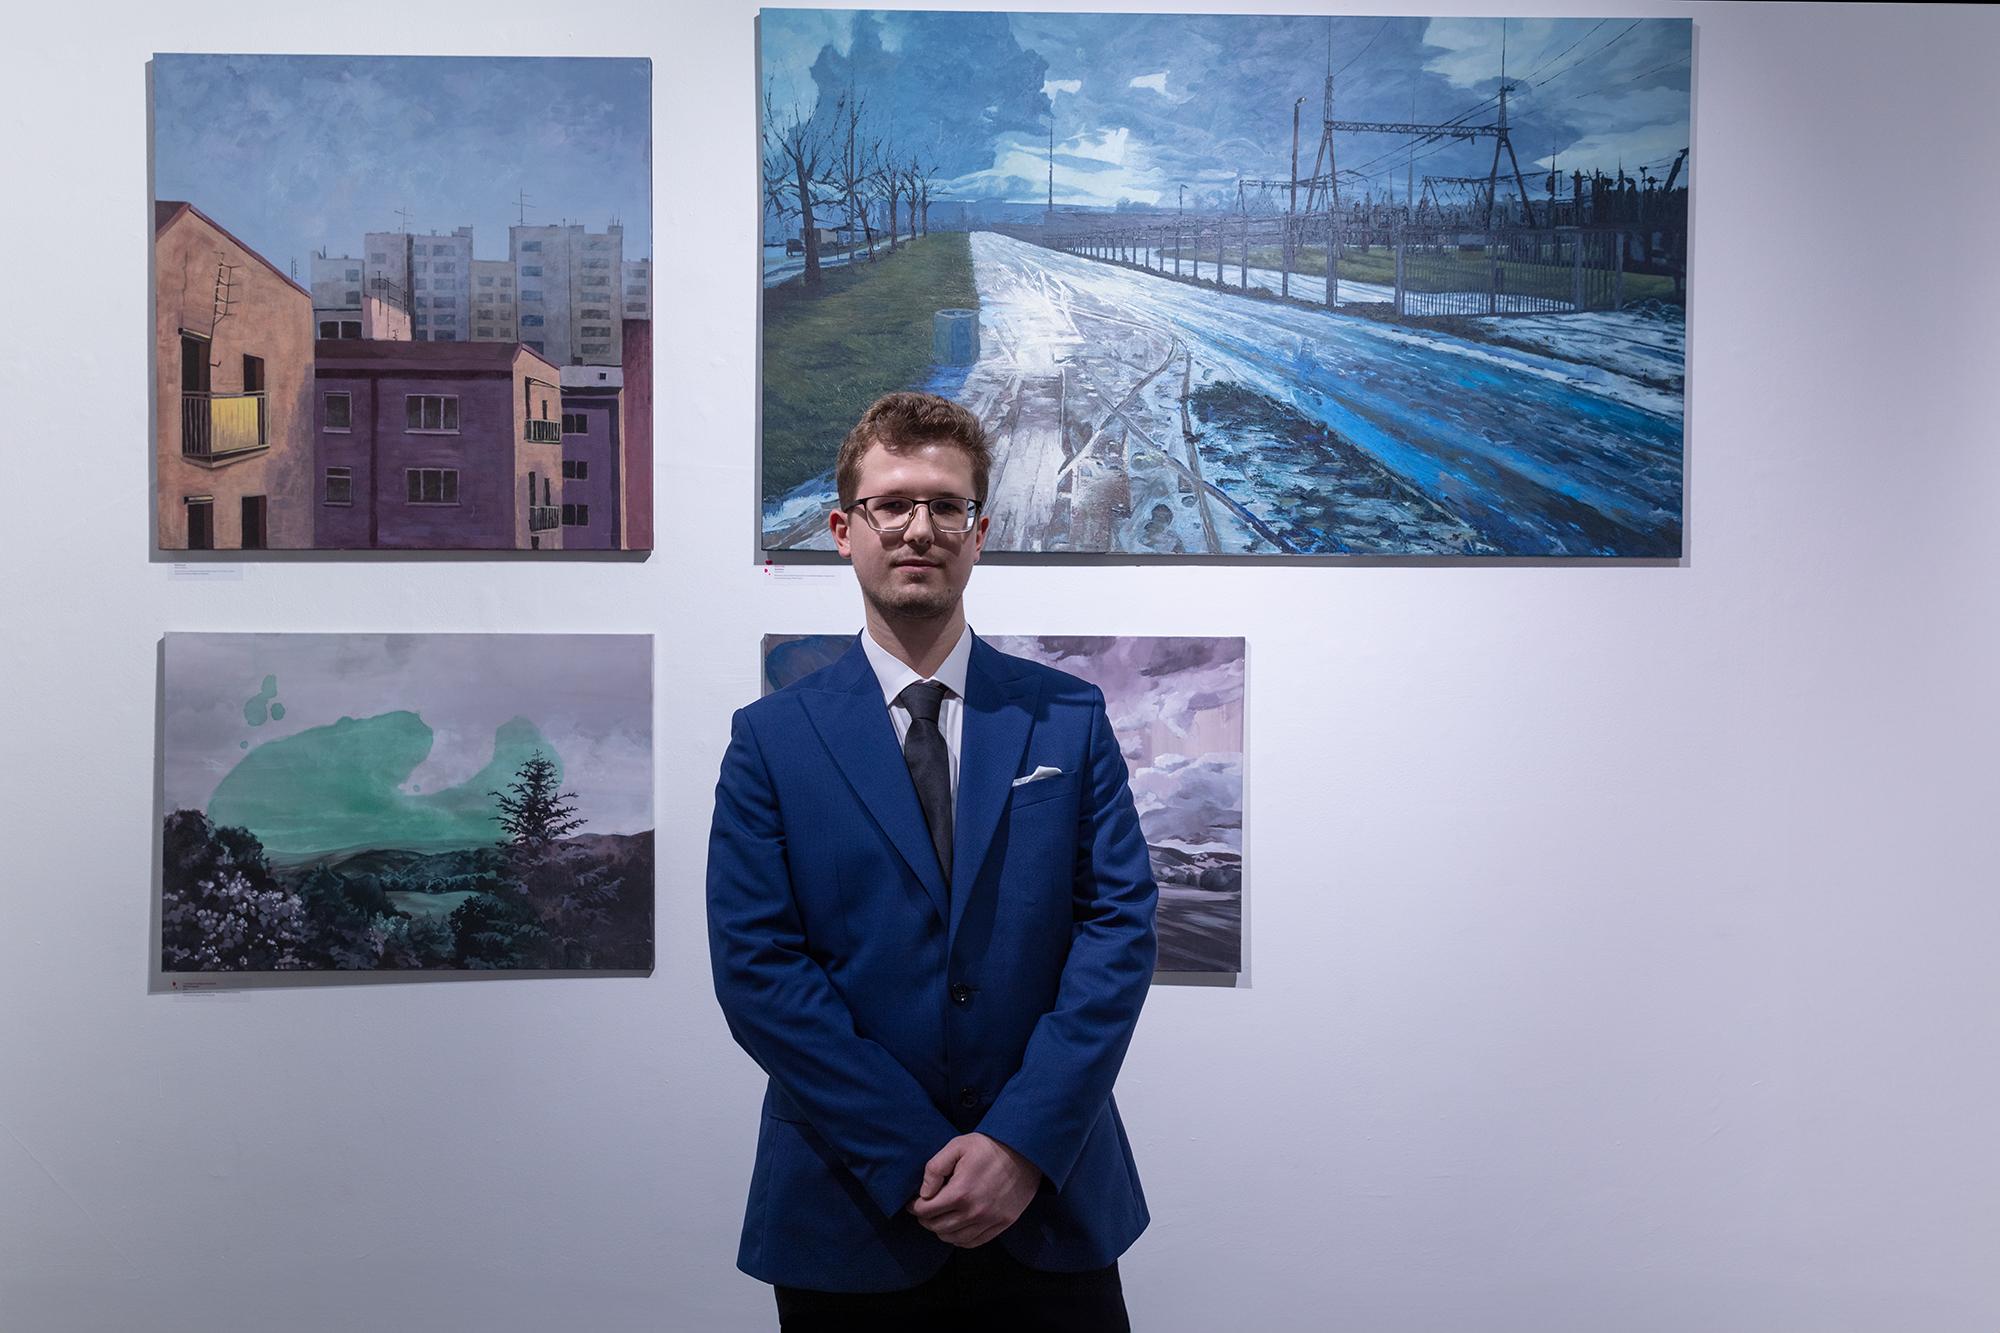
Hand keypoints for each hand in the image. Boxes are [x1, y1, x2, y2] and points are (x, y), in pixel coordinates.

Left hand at [907, 1132, 1040, 1247]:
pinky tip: (956, 1228)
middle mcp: (973, 1212)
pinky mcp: (1001, 1224)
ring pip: (953, 1238)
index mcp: (960, 1192)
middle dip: (925, 1219)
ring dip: (941, 1230)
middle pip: (937, 1227)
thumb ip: (935, 1169)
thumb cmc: (988, 1147)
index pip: (926, 1211)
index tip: (914, 1202)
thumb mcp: (957, 1146)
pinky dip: (959, 1239)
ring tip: (939, 1218)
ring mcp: (989, 1221)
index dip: (915, 1207)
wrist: (1025, 1152)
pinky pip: (973, 1242)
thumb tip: (923, 1193)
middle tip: (924, 1210)